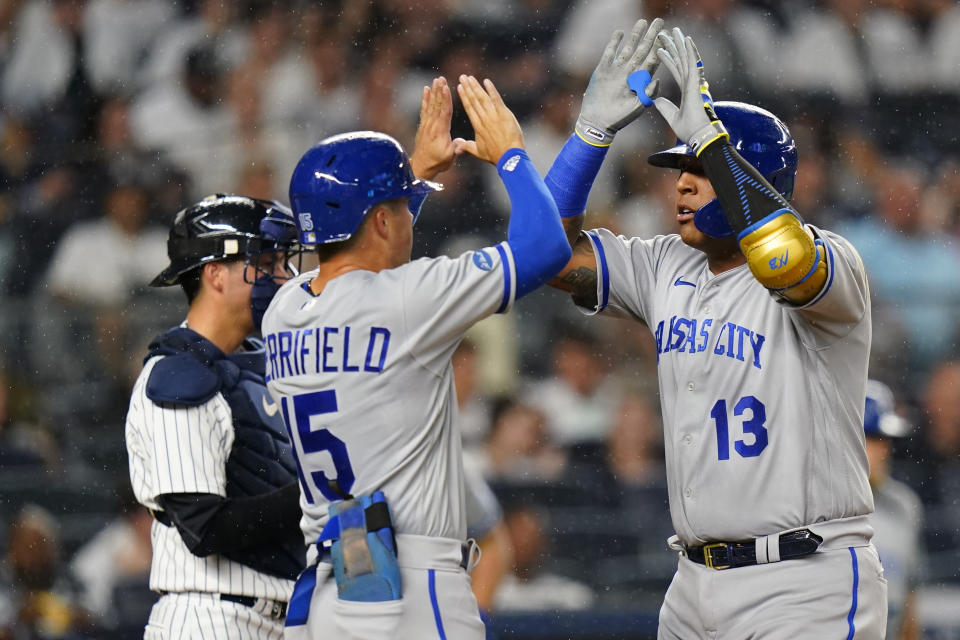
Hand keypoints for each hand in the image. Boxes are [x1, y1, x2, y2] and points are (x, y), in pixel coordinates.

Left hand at [409, 76, 456, 179]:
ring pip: (431, 105)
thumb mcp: (449, 157)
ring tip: (436, 80)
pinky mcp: (423, 125)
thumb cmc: (438, 162)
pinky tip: (426, 90)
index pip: (444, 112)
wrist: (422, 166)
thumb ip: (455, 148)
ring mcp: (426, 124)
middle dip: (439, 91)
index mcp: (441, 131)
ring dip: (433, 92)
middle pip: (437, 105)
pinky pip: (424, 109)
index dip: (446, 99)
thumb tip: (460, 142)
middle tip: (441, 78)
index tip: (446, 88)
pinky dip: (425, 99)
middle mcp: (432, 125)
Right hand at [454, 75, 523, 164]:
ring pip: (483, 98)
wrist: (509, 156)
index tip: (459, 87)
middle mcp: (484, 118)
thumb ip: (467, 147)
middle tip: (462, 77)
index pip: (469, 107)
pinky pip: (496, 99)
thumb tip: (457, 147)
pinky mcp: (504, 114)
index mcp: (477, 126)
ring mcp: (494, 115)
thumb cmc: (495, 156)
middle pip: (474, 100)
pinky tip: (487, 81)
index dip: (464, 96)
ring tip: (470, 77)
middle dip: (467, 87)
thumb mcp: (479, 152)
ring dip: (476, 86)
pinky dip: (492, 90)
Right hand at [575, 17, 663, 146]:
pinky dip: (614, 43)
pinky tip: (620, 32)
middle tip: (659, 21)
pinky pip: (609, 53)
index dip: (659, 48)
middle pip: (642, 50)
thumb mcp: (638, 107)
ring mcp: (616, 70)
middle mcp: (630, 72)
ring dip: (635, 36)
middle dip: (651, 36)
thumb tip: (657, 80)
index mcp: (640, 80)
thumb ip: (648, 93)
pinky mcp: (603, 70)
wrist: (598, 122)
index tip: (666, 35)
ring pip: (628, 48)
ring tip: (642, 22)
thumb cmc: (620, 118)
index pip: (652, 60)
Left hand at [654, 27, 727, 154]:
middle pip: (681, 61)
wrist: (699, 137)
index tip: (660, 51)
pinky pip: (693, 64)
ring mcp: (695, 83)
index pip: (676, 71)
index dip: (668, 60)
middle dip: (674, 47)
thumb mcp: (672, 118)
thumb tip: (656, 101)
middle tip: (665, 35)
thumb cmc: (690, 131)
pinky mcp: (697, 85)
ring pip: (687, 59)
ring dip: (680, 44)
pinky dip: (690, 52)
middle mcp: (692, 84)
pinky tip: (686, 40)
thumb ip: (665, 108)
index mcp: (687, 91)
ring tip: (674, 31)